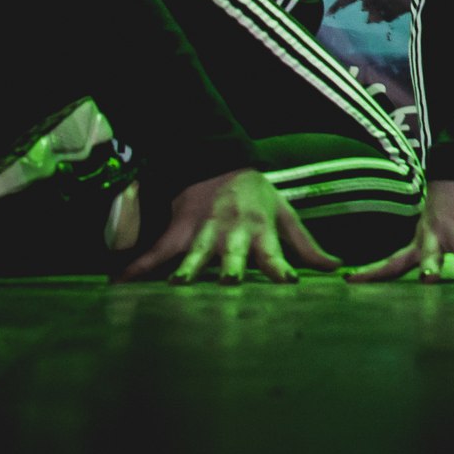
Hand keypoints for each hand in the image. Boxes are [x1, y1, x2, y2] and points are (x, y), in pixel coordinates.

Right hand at [119, 168, 341, 283]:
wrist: (219, 165)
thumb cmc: (258, 197)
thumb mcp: (285, 215)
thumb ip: (307, 245)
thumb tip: (335, 267)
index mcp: (260, 231)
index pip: (275, 253)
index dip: (281, 267)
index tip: (289, 282)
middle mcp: (231, 234)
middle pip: (231, 256)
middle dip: (230, 272)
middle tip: (230, 287)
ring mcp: (202, 233)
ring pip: (194, 254)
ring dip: (187, 269)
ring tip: (178, 287)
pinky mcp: (178, 231)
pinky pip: (156, 252)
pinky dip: (137, 267)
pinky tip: (118, 285)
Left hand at [347, 181, 453, 282]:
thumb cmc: (443, 219)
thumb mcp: (427, 237)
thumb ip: (423, 261)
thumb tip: (419, 288)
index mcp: (417, 242)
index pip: (392, 262)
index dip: (373, 272)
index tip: (350, 280)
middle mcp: (433, 234)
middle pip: (429, 252)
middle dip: (430, 266)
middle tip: (429, 281)